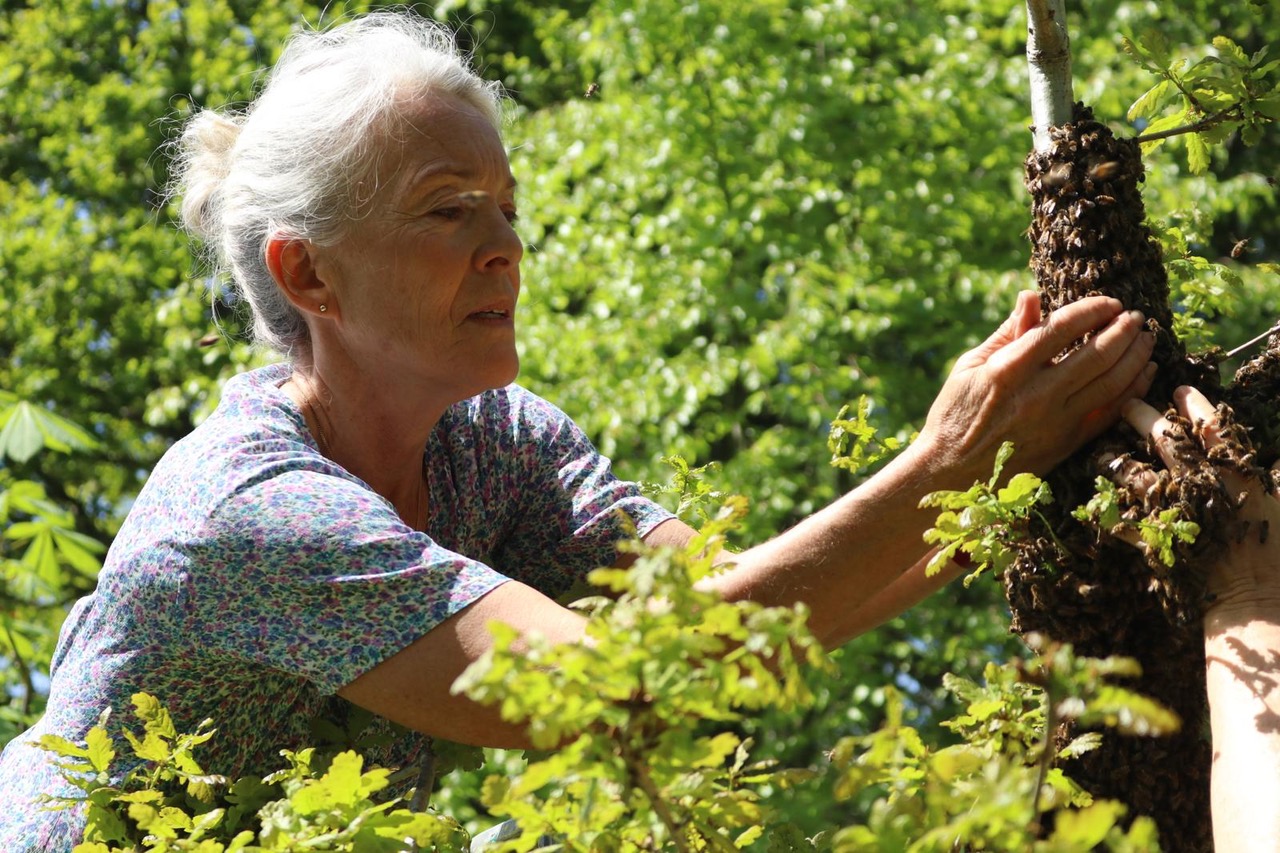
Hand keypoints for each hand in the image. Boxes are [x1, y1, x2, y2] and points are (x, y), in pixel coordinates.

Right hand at [917, 291, 1155, 483]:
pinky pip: (1110, 413)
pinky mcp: (1067, 444)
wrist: (949, 474)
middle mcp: (1037, 395)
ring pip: (1112, 382)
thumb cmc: (954, 415)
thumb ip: (1006, 333)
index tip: (1108, 302)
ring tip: (1145, 338)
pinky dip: (1133, 390)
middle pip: (1097, 354)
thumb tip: (1030, 297)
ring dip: (1136, 356)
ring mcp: (1056, 422)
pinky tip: (1144, 373)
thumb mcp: (969, 367)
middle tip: (1135, 316)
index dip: (1091, 309)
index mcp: (1008, 370)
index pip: (1061, 328)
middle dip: (1123, 330)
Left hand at [1122, 387, 1279, 623]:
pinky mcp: (1155, 538)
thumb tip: (1275, 463)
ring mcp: (1174, 510)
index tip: (1179, 390)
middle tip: (1128, 404)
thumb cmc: (1277, 553)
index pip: (1211, 427)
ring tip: (1105, 449)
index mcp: (1234, 473)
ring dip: (1119, 459)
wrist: (1255, 597)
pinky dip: (1108, 513)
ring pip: (1137, 474)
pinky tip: (1095, 503)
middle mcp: (1200, 484)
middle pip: (1166, 441)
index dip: (1195, 405)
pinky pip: (1123, 522)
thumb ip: (1275, 481)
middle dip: (1144, 418)